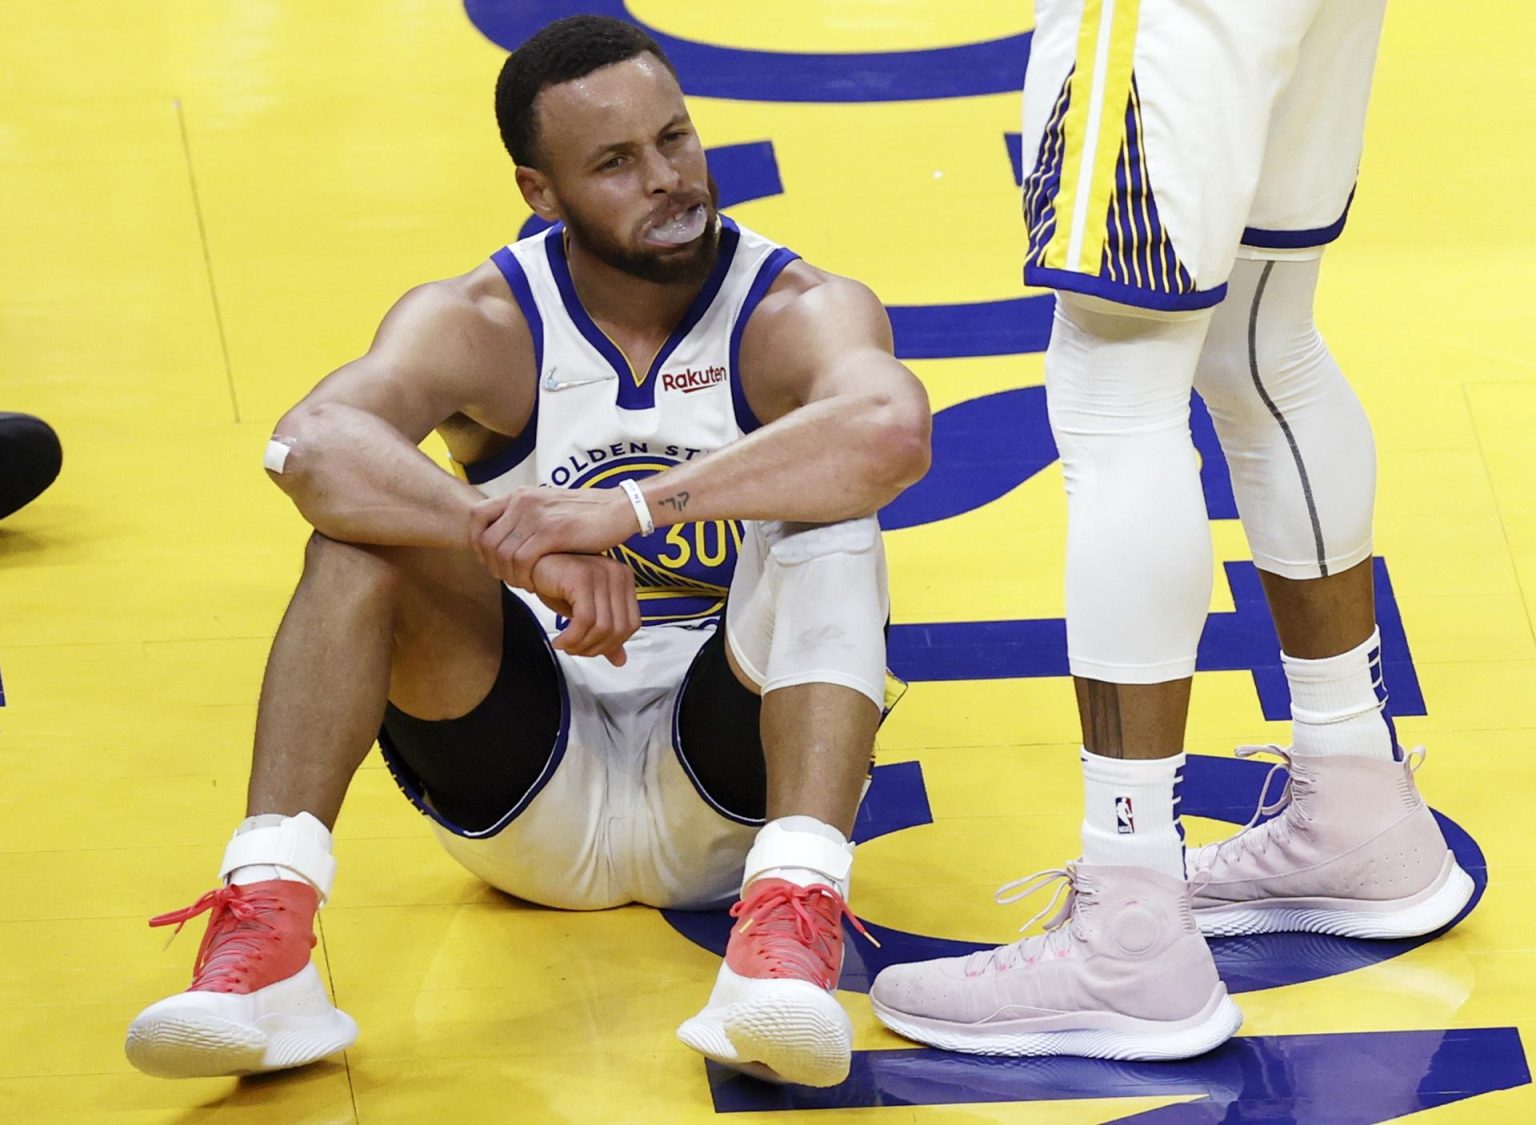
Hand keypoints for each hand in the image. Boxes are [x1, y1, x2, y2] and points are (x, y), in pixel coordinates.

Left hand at [470, 486, 638, 588]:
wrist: (618, 509)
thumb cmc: (586, 515)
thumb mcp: (548, 508)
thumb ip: (526, 518)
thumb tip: (506, 539)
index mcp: (521, 495)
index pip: (477, 516)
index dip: (476, 542)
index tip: (490, 560)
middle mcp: (523, 501)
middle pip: (486, 541)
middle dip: (493, 566)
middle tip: (510, 578)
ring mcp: (537, 516)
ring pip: (503, 555)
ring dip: (510, 576)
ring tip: (525, 583)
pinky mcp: (552, 532)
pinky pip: (522, 561)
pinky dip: (524, 577)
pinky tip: (535, 583)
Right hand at [528, 553, 641, 666]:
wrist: (529, 566)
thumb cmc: (557, 584)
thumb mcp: (585, 612)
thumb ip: (605, 633)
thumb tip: (620, 660)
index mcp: (624, 580)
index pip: (632, 624)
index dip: (612, 645)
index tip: (591, 650)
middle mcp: (617, 574)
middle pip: (618, 629)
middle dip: (595, 649)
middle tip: (575, 651)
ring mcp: (601, 573)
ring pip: (602, 627)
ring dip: (581, 645)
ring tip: (566, 646)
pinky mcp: (583, 578)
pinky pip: (584, 620)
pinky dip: (572, 638)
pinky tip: (559, 641)